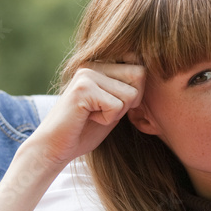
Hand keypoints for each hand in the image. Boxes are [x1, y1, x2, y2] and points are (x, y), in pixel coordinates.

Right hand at [28, 62, 144, 169]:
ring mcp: (87, 74)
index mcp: (101, 64)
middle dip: (130, 101)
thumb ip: (130, 88)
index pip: (140, 67)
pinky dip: (107, 119)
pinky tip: (88, 118)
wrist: (55, 147)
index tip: (113, 104)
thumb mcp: (115, 104)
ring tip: (95, 114)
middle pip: (140, 75)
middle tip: (105, 110)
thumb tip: (155, 73)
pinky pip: (117, 106)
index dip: (135, 92)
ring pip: (130, 93)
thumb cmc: (86, 129)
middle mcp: (93, 63)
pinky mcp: (83, 89)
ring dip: (117, 112)